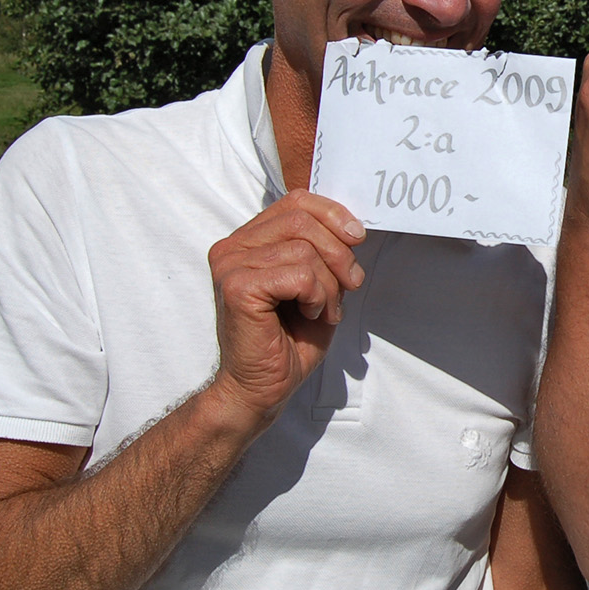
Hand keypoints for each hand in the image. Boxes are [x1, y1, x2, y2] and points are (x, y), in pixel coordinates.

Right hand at [206, 191, 365, 426]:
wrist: (261, 388)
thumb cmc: (288, 341)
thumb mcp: (316, 285)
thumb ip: (323, 251)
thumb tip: (352, 228)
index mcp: (248, 241)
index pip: (295, 201)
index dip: (333, 213)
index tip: (357, 237)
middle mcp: (232, 247)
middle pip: (302, 219)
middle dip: (339, 252)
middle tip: (351, 284)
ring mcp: (231, 265)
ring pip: (304, 249)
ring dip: (329, 284)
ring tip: (324, 310)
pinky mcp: (238, 287)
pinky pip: (299, 275)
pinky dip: (317, 297)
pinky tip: (310, 316)